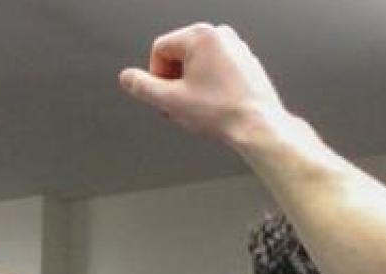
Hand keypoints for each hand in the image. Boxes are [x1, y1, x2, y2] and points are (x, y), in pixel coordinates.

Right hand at [118, 23, 287, 147]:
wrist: (258, 126)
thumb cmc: (223, 112)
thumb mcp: (170, 101)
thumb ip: (142, 87)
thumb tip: (127, 78)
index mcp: (200, 36)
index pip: (160, 49)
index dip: (155, 76)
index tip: (163, 96)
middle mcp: (220, 35)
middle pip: (178, 55)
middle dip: (173, 81)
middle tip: (178, 105)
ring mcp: (235, 47)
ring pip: (196, 63)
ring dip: (189, 85)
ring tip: (196, 107)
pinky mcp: (245, 61)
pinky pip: (215, 68)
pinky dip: (208, 85)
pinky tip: (212, 105)